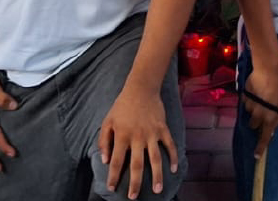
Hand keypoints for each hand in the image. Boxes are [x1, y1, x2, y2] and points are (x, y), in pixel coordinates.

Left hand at [99, 85, 179, 199]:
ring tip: (156, 189)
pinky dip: (172, 157)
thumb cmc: (122, 106)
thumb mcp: (107, 121)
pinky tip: (173, 169)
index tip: (111, 188)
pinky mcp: (163, 129)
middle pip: (136, 165)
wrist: (141, 88)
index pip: (115, 161)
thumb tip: (104, 160)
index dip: (113, 176)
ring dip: (156, 175)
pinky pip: (169, 145)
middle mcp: (137, 137)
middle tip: (133, 197)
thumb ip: (104, 140)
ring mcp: (152, 133)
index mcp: (121, 135)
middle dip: (134, 183)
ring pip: (155, 159)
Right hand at [241, 60, 277, 157]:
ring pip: (249, 112)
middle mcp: (259, 115)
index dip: (260, 147)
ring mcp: (250, 106)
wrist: (269, 70)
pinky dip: (250, 99)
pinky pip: (246, 102)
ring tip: (261, 96)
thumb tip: (273, 124)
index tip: (256, 156)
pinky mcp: (244, 97)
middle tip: (262, 110)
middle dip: (256, 120)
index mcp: (271, 118)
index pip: (264, 137)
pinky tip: (256, 90)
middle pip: (254, 125)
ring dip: (254, 108)